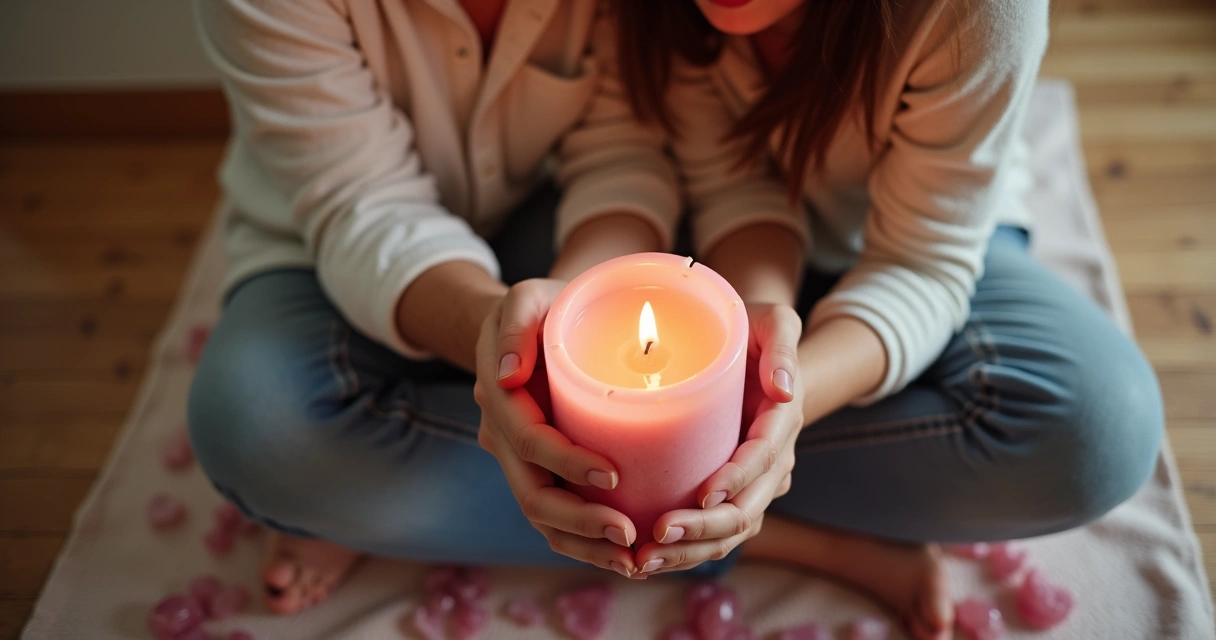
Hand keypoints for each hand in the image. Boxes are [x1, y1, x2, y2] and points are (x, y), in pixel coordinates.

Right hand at [473, 278, 638, 577]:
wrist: (524, 328)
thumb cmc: (539, 307)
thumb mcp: (526, 297)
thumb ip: (515, 321)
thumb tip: (508, 375)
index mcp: (500, 398)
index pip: (529, 442)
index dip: (567, 462)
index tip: (613, 473)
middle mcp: (502, 437)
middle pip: (533, 494)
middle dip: (579, 521)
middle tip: (629, 535)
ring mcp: (518, 461)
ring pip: (542, 518)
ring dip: (584, 545)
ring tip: (632, 561)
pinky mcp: (540, 473)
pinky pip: (555, 518)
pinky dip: (583, 543)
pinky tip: (622, 556)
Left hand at [634, 303, 803, 575]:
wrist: (756, 357)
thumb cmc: (753, 330)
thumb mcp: (773, 321)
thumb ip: (781, 342)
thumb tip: (784, 389)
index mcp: (781, 421)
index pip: (763, 459)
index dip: (737, 480)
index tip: (704, 494)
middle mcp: (774, 461)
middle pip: (746, 509)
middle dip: (705, 529)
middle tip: (658, 535)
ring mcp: (754, 484)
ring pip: (730, 532)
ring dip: (691, 552)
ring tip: (644, 560)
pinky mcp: (729, 494)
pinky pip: (715, 533)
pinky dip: (686, 553)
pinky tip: (646, 561)